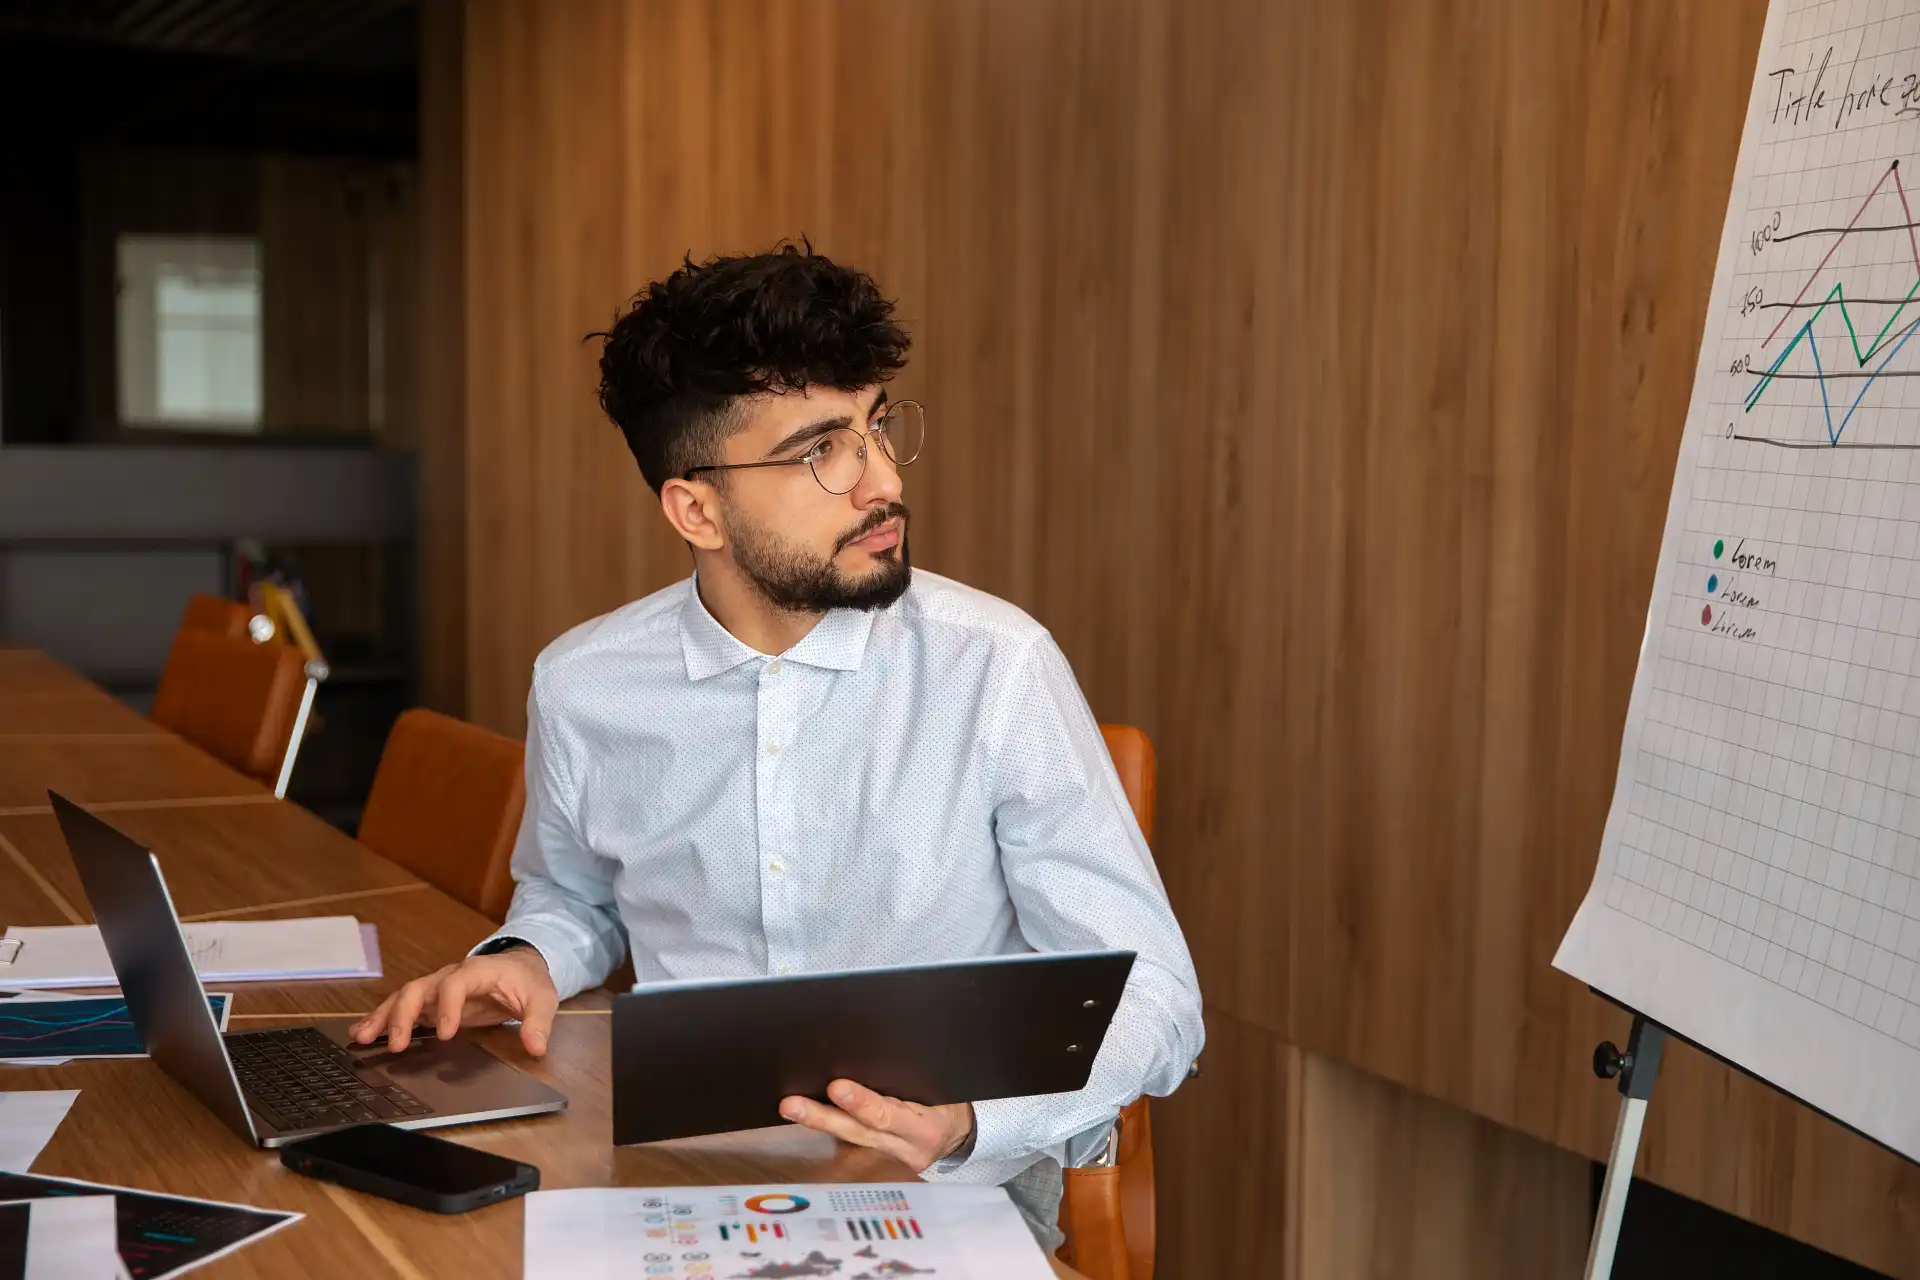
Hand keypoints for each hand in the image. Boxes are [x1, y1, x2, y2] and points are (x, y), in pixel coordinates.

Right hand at [348, 946, 558, 1056]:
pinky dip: (381, 1018)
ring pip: (404, 996)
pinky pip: (402, 1007)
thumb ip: (539, 1022)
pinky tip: (362, 1033)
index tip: (446, 1034)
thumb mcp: (543, 998)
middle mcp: (450, 976)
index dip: (448, 1006)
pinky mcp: (430, 1002)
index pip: (456, 983)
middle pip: (419, 988)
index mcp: (477, 971)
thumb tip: (536, 1047)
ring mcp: (437, 988)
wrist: (520, 968)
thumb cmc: (528, 982)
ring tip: (362, 1037)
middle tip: (396, 1044)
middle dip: (404, 1014)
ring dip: (383, 1016)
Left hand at [779, 1079, 974, 1172]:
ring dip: (817, 1121)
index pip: (889, 1115)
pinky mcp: (878, 1162)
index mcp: (926, 1129)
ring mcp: (889, 1160)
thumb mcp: (941, 1089)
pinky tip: (805, 1113)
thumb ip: (909, 1081)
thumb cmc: (948, 1101)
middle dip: (823, 1116)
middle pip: (858, 1132)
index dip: (862, 1103)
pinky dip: (828, 1127)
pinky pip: (850, 1143)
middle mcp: (905, 1150)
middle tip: (793, 1103)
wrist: (958, 1134)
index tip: (836, 1087)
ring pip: (848, 1139)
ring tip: (790, 1107)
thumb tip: (872, 1054)